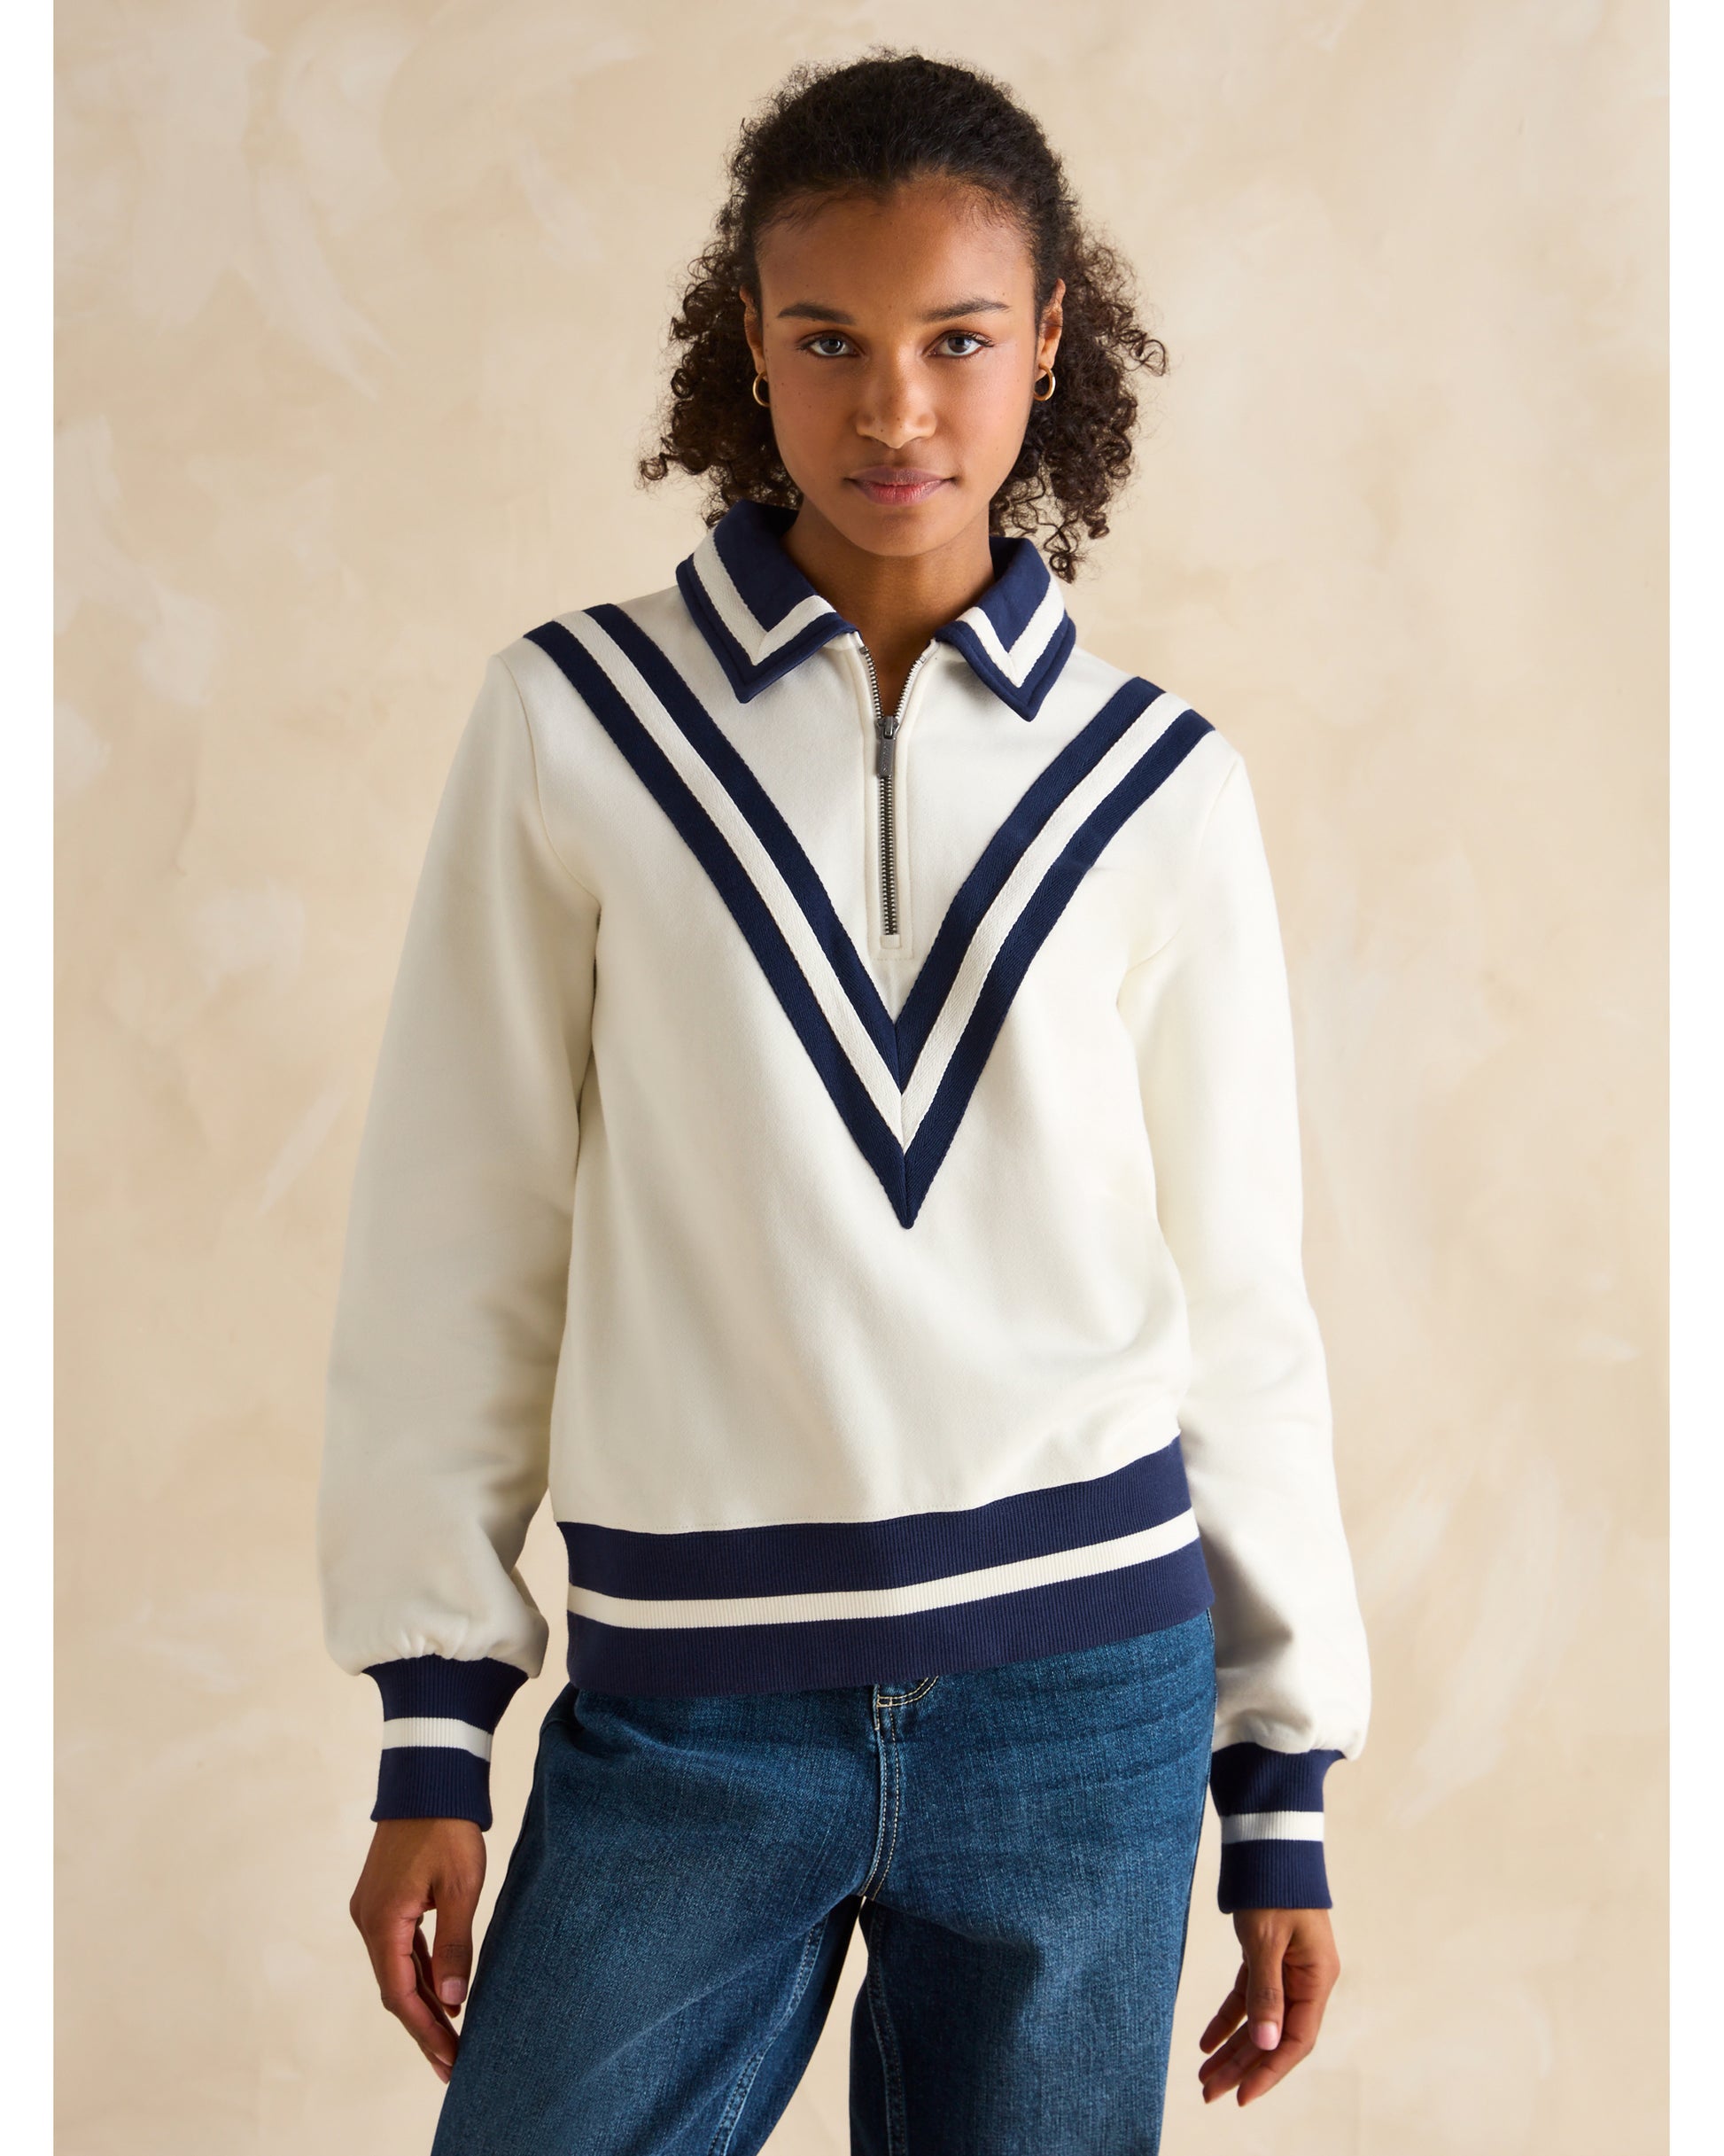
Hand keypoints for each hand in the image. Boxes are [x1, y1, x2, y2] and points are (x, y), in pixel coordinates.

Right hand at [349, 1818, 486, 2083]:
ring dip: (423, 2001)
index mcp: (382, 1921)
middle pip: (395, 1988)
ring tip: (452, 2036)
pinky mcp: (384, 1898)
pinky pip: (400, 1948)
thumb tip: (454, 2001)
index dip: (427, 2030)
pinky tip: (443, 1991)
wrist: (429, 1777)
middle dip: (424, 2026)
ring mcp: (373, 1909)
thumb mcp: (459, 1886)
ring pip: (397, 1970)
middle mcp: (368, 1920)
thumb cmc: (447, 1827)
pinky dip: (420, 1972)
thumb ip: (453, 1945)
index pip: (401, 1993)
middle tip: (452, 2062)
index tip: (451, 2058)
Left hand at [1197, 1906, 1339, 2106]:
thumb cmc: (1273, 1886)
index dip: (1269, 2071)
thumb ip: (1267, 1992)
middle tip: (1209, 2093)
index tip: (1241, 2096)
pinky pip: (1248, 1997)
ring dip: (1233, 2048)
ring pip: (1259, 2020)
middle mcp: (1306, 1979)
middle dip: (1242, 2066)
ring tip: (1204, 2076)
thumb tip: (1267, 2043)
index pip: (1296, 2040)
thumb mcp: (1266, 1940)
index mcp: (1317, 1979)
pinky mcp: (1268, 1957)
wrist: (1269, 1840)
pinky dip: (1228, 2018)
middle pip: (1274, 2035)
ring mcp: (1288, 1969)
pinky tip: (1206, 2040)